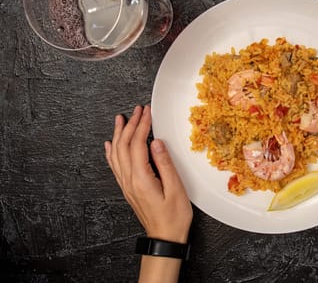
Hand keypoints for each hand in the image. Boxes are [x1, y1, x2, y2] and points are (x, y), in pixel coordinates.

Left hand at [104, 105, 192, 242]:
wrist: (164, 238)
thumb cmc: (173, 217)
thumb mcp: (176, 190)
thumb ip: (165, 165)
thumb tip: (157, 142)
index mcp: (141, 179)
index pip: (137, 145)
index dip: (142, 125)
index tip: (147, 112)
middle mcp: (129, 180)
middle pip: (124, 146)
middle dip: (130, 125)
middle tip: (138, 110)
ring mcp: (126, 185)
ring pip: (116, 154)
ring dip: (119, 134)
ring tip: (121, 119)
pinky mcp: (128, 188)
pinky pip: (115, 166)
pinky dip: (112, 151)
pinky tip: (110, 144)